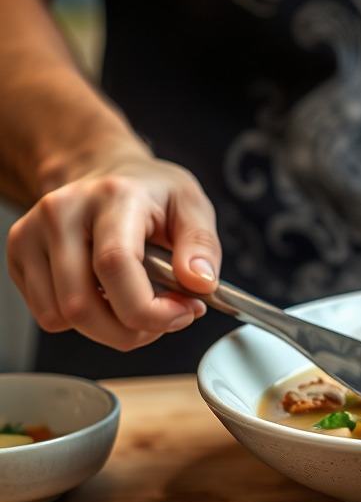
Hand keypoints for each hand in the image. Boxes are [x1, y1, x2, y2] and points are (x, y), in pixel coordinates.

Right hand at [6, 143, 220, 350]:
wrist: (105, 170)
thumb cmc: (150, 192)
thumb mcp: (192, 206)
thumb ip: (202, 246)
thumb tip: (200, 284)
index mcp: (113, 196)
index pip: (115, 265)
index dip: (148, 308)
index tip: (182, 314)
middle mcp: (63, 212)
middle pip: (81, 304)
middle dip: (131, 331)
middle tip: (166, 319)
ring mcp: (33, 233)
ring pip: (61, 317)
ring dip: (108, 329)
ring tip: (137, 305)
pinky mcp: (19, 254)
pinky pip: (47, 314)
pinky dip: (83, 321)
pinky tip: (107, 296)